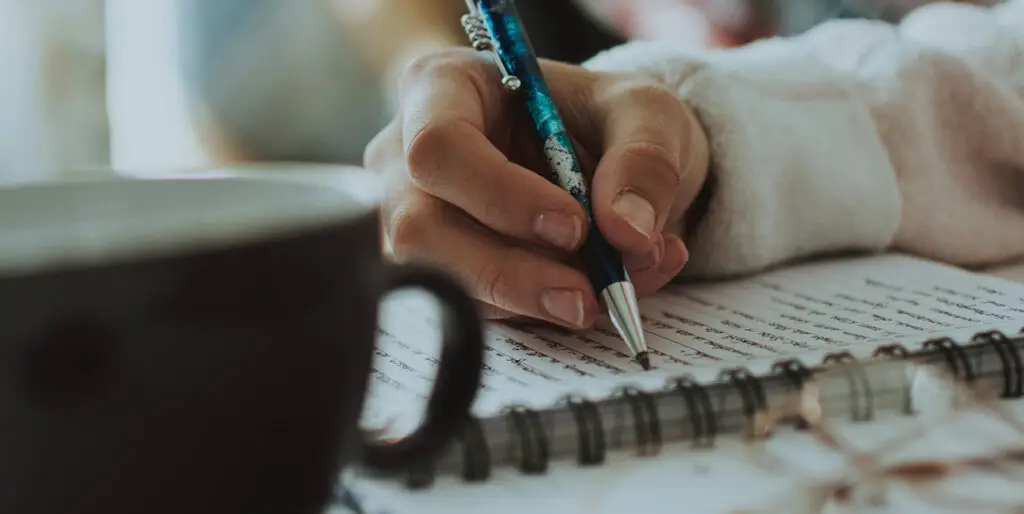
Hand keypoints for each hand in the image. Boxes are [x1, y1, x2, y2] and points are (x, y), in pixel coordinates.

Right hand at [365, 48, 708, 328]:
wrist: (608, 163)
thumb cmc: (604, 119)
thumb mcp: (645, 114)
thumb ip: (644, 161)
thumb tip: (628, 232)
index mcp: (443, 89)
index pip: (438, 145)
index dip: (501, 194)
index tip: (574, 225)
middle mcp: (407, 157)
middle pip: (422, 228)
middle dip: (509, 272)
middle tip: (586, 295)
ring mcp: (411, 219)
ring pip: (443, 280)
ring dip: (530, 299)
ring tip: (608, 291)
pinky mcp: (439, 271)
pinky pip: (473, 308)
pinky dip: (540, 311)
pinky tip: (594, 293)